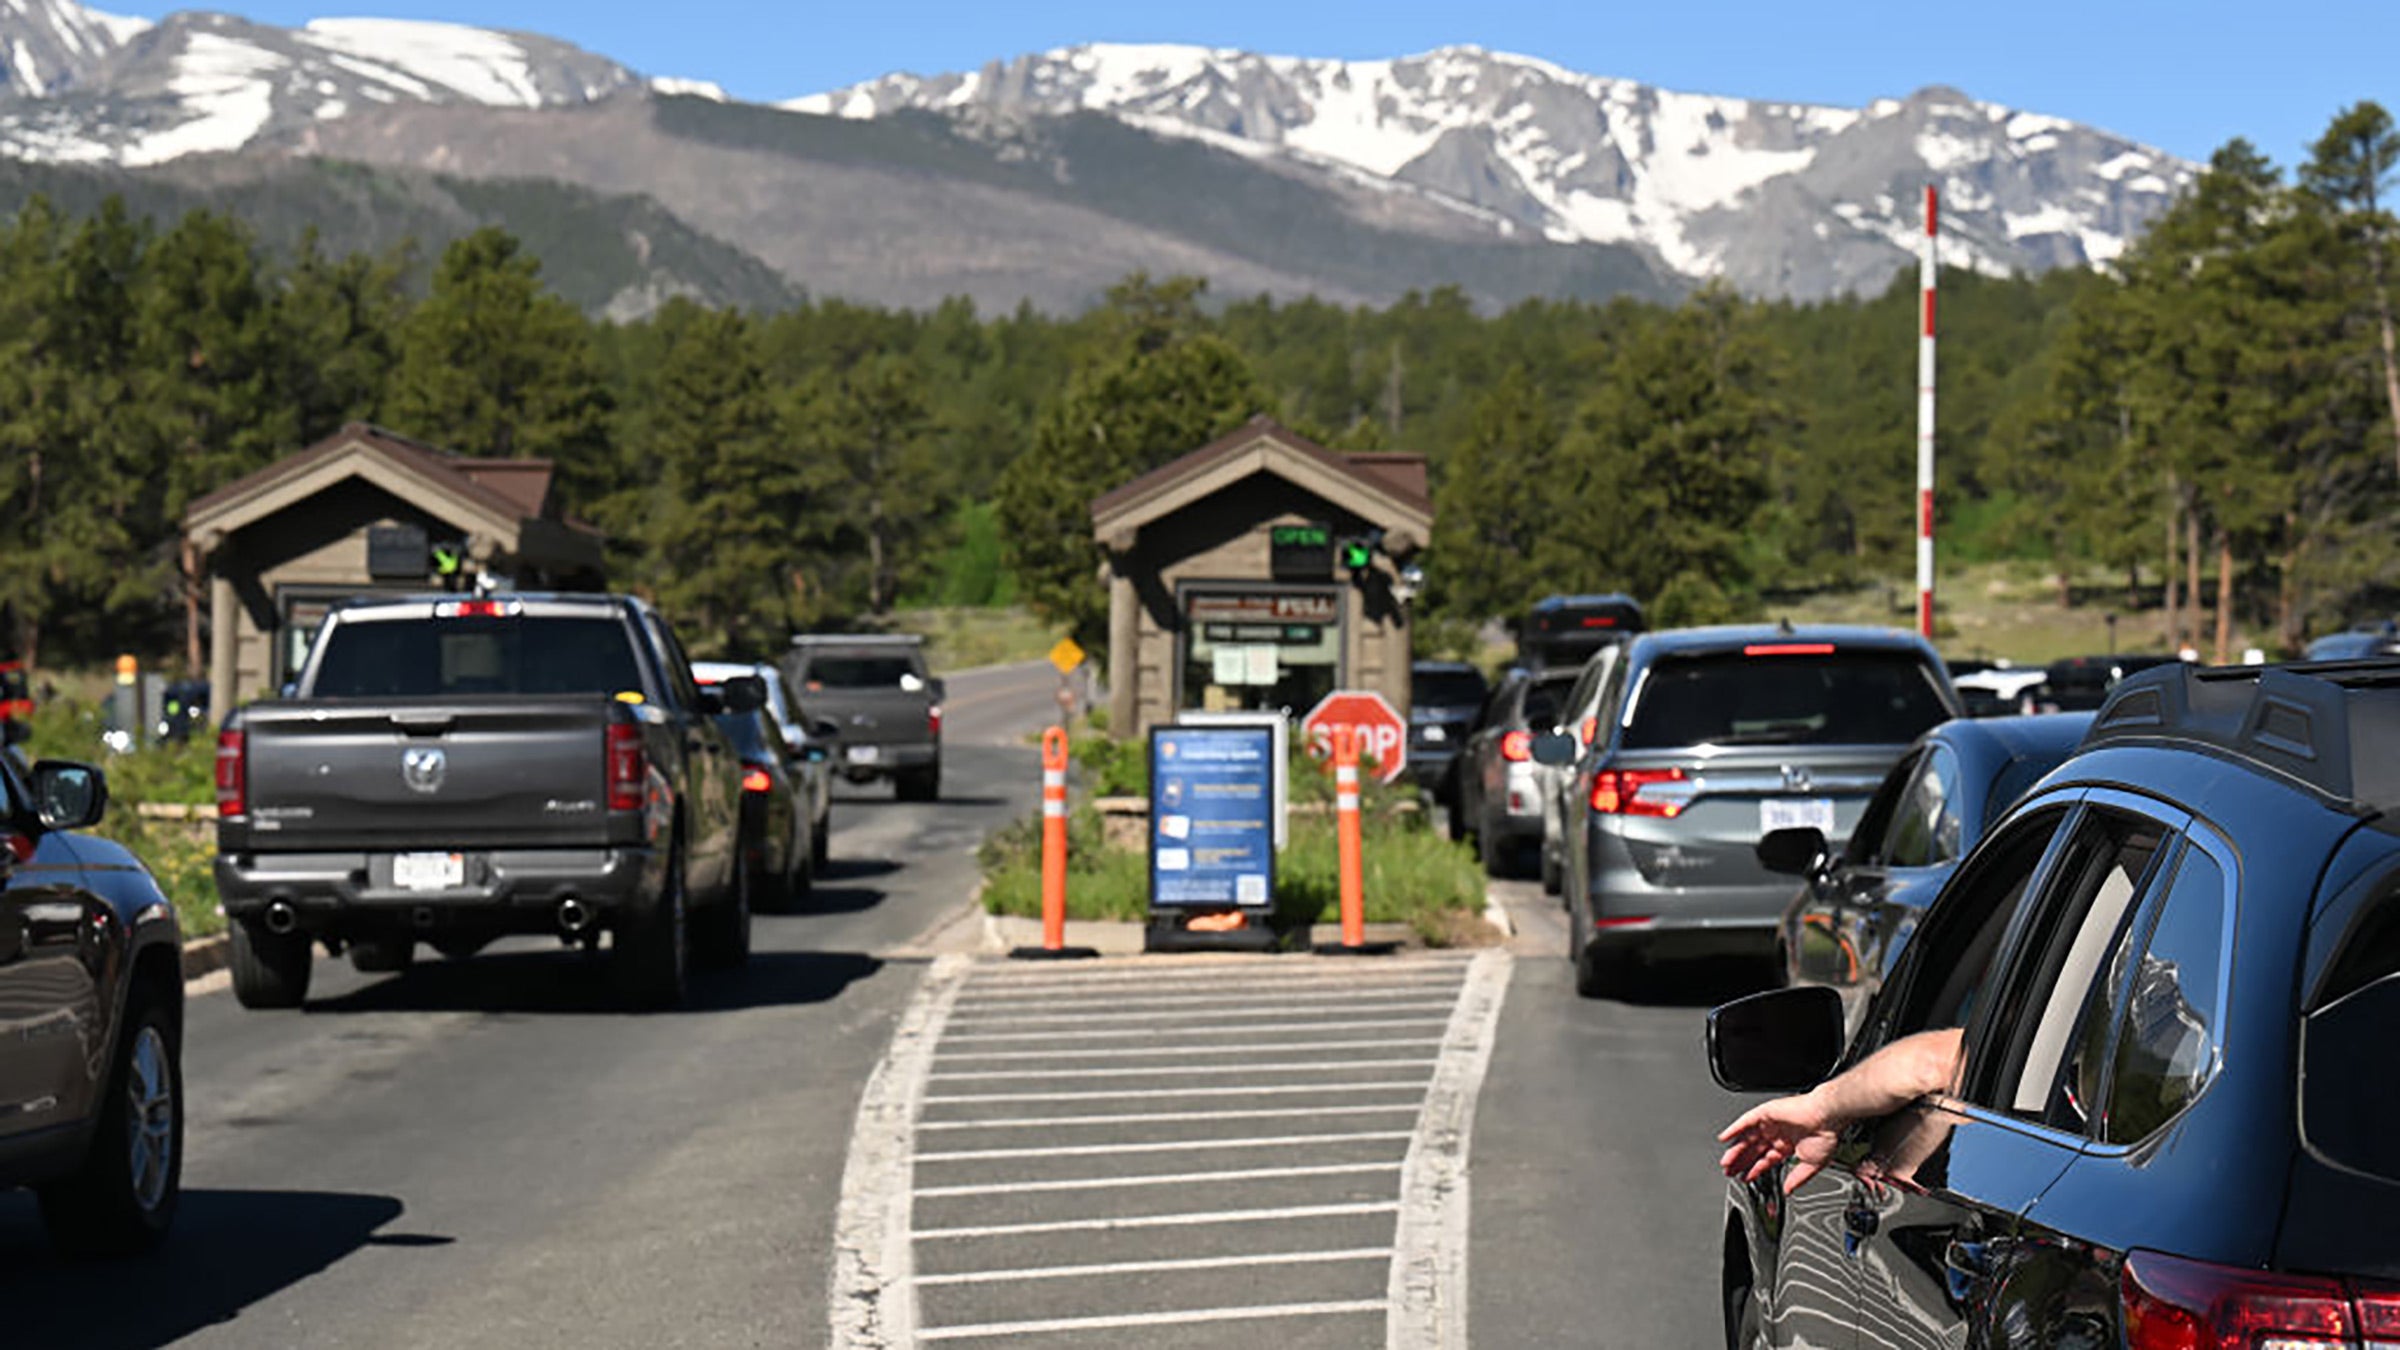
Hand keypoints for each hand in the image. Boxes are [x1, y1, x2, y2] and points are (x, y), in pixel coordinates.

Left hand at [1717, 1092, 1838, 1192]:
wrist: (1828, 1116)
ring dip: (1736, 1150)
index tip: (1744, 1177)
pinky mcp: (1766, 1112)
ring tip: (1725, 1162)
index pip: (1766, 1160)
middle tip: (1729, 1172)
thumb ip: (1797, 1178)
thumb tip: (1788, 1190)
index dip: (1755, 1169)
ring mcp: (1770, 1123)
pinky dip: (1734, 1129)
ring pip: (1747, 1137)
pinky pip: (1745, 1121)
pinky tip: (1725, 1138)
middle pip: (1753, 1150)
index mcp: (1788, 1145)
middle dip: (1741, 1162)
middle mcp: (1777, 1133)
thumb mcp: (1812, 1165)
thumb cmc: (1826, 1136)